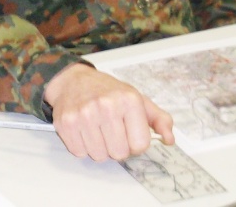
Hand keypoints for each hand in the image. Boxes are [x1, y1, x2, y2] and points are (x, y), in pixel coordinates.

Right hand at [43, 63, 174, 160]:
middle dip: (117, 147)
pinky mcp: (66, 122)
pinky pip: (79, 152)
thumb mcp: (137, 99)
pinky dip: (82, 146)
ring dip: (99, 148)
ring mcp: (84, 114)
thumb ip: (159, 119)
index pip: (140, 145)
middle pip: (119, 153)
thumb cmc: (107, 92)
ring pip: (99, 155)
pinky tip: (82, 130)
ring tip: (96, 130)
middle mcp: (106, 106)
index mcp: (128, 100)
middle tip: (110, 131)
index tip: (128, 132)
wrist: (72, 80)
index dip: (135, 143)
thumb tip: (169, 139)